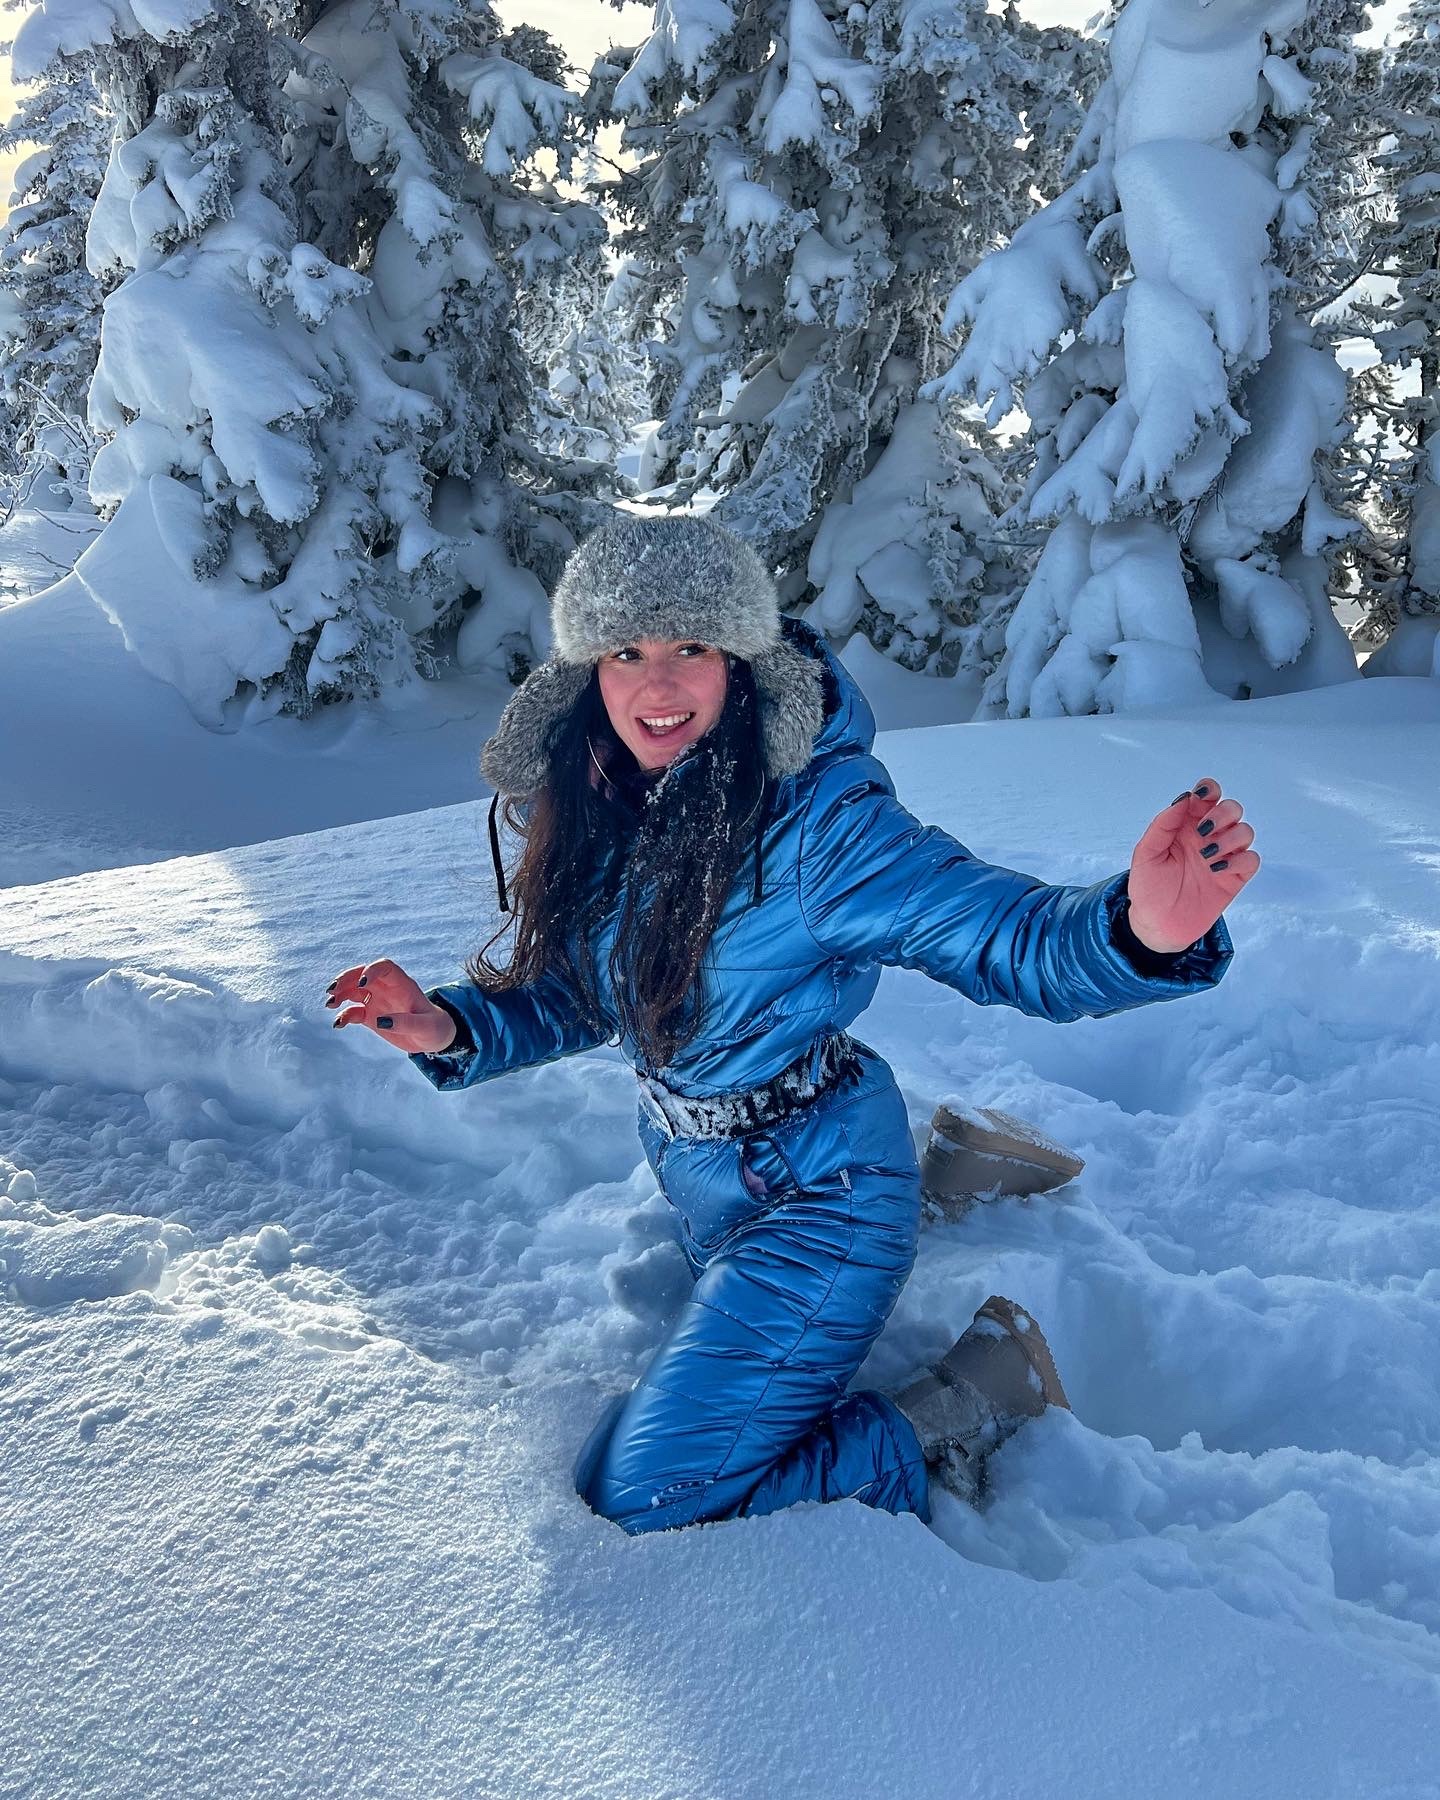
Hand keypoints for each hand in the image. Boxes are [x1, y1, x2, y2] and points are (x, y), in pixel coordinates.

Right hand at [325, 958, 457, 1053]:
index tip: (362, 984)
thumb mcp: (426, 1027)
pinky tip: (338, 1024)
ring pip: (353, 990)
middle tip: (333, 990)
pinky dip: (343, 1015)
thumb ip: (407, 1023)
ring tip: (330, 1005)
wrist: (431, 1038)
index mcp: (402, 985)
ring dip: (340, 994)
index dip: (371, 970)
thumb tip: (381, 1021)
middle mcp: (386, 989)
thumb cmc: (434, 1028)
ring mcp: (376, 1001)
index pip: (385, 967)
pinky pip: (352, 1011)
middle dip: (346, 979)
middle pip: (363, 974)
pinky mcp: (370, 1015)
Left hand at [1126, 777, 1259, 952]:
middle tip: (1203, 831)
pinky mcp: (1234, 878)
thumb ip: (1163, 824)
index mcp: (1186, 826)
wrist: (1156, 925)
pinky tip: (1216, 870)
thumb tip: (1184, 798)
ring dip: (1230, 838)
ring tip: (1206, 856)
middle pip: (1232, 809)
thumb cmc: (1148, 887)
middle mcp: (1208, 837)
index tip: (1202, 795)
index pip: (1206, 796)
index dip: (1209, 789)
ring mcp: (1223, 856)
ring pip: (1245, 831)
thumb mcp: (1146, 854)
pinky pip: (1251, 859)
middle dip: (1223, 813)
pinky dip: (1239, 860)